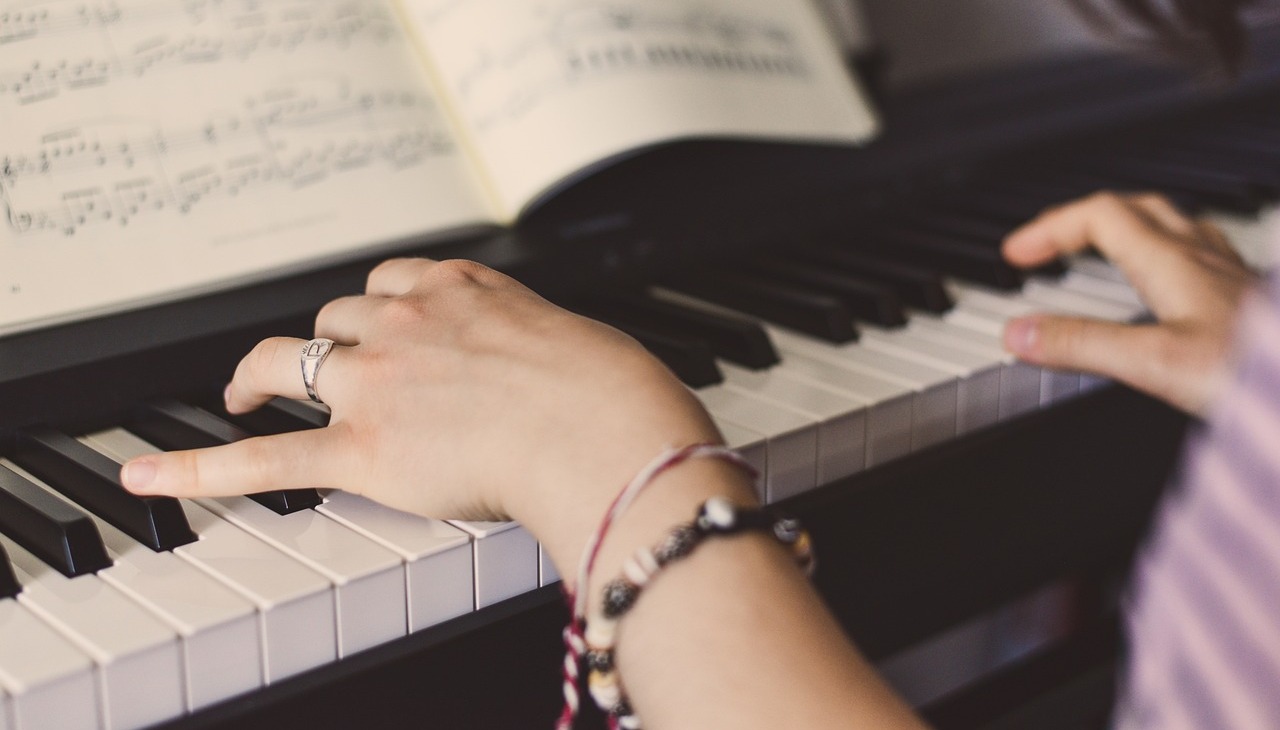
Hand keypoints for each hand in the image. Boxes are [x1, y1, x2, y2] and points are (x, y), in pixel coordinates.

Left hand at [120, 258, 723, 562]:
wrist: (603, 428)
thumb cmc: (609, 390)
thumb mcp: (577, 339)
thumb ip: (541, 348)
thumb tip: (561, 368)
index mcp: (463, 290)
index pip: (394, 280)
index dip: (375, 304)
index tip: (372, 319)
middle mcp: (409, 322)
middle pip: (337, 317)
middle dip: (321, 340)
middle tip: (305, 364)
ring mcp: (379, 381)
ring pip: (292, 360)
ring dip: (266, 376)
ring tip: (244, 395)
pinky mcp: (364, 447)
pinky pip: (267, 457)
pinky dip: (199, 467)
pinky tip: (153, 476)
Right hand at [1001, 191, 1258, 414]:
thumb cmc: (1258, 372)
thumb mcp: (1155, 363)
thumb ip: (1083, 345)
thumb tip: (1019, 335)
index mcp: (1173, 261)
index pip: (1098, 215)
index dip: (1050, 227)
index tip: (1016, 252)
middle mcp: (1203, 256)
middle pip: (1134, 210)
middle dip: (1082, 220)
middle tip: (1049, 244)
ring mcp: (1231, 275)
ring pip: (1172, 226)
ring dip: (1127, 229)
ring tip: (1102, 250)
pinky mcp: (1250, 300)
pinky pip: (1200, 255)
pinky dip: (1165, 256)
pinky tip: (1173, 285)